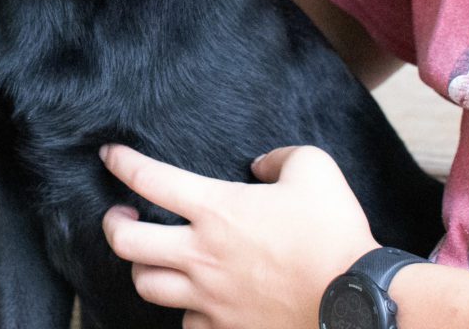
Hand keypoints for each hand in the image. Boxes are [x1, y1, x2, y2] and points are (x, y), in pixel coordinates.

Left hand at [100, 144, 379, 328]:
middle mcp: (201, 254)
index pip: (148, 178)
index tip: (109, 155)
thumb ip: (280, 158)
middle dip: (112, 225)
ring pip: (146, 287)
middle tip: (119, 217)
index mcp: (215, 209)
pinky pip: (187, 324)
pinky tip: (194, 302)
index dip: (121, 162)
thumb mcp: (314, 168)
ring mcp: (210, 298)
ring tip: (151, 259)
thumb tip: (260, 167)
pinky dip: (185, 311)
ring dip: (143, 269)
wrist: (359, 300)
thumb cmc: (334, 232)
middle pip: (125, 242)